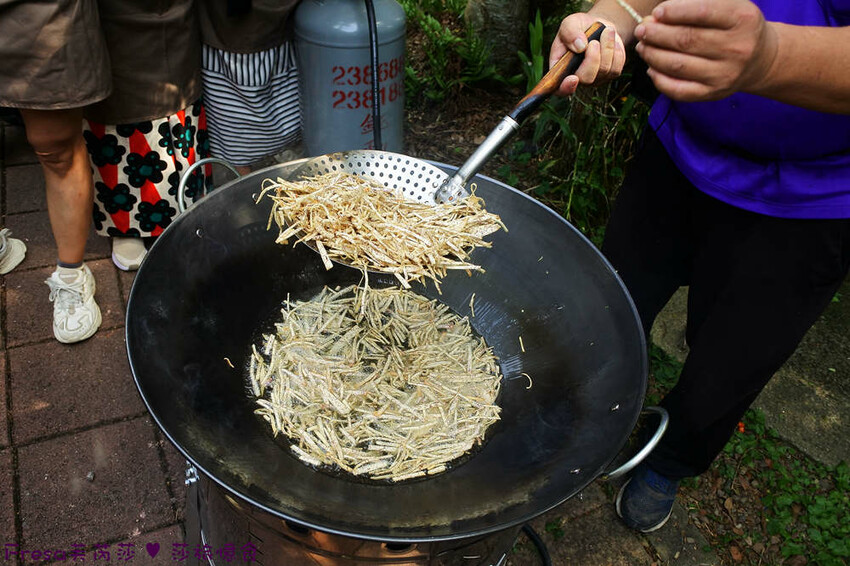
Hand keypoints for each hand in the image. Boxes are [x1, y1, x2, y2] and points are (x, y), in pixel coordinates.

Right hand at [550, 12, 626, 95]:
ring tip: (606, 31)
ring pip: (605, 70)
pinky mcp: (610, 74)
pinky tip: (611, 41)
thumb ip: (570, 32)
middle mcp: (577, 78)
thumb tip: (580, 46)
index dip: (566, 88)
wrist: (598, 26)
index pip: (559, 89)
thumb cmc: (579, 27)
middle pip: (587, 79)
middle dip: (593, 58)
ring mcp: (595, 78)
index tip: (573, 78)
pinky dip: (616, 50)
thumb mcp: (570, 23)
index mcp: (560, 69)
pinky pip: (617, 67)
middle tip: (594, 42)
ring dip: (607, 48)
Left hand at [635, 0, 778, 100]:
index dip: (675, 11)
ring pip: (678, 65)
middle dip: (657, 34)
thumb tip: (658, 15)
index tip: (657, 12)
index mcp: (742, 18)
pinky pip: (679, 90)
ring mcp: (725, 74)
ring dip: (653, 55)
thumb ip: (697, 5)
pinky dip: (660, 79)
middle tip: (642, 29)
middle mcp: (736, 48)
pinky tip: (651, 68)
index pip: (703, 12)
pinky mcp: (713, 93)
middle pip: (686, 40)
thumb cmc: (735, 26)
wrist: (759, 59)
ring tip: (643, 46)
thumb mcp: (729, 5)